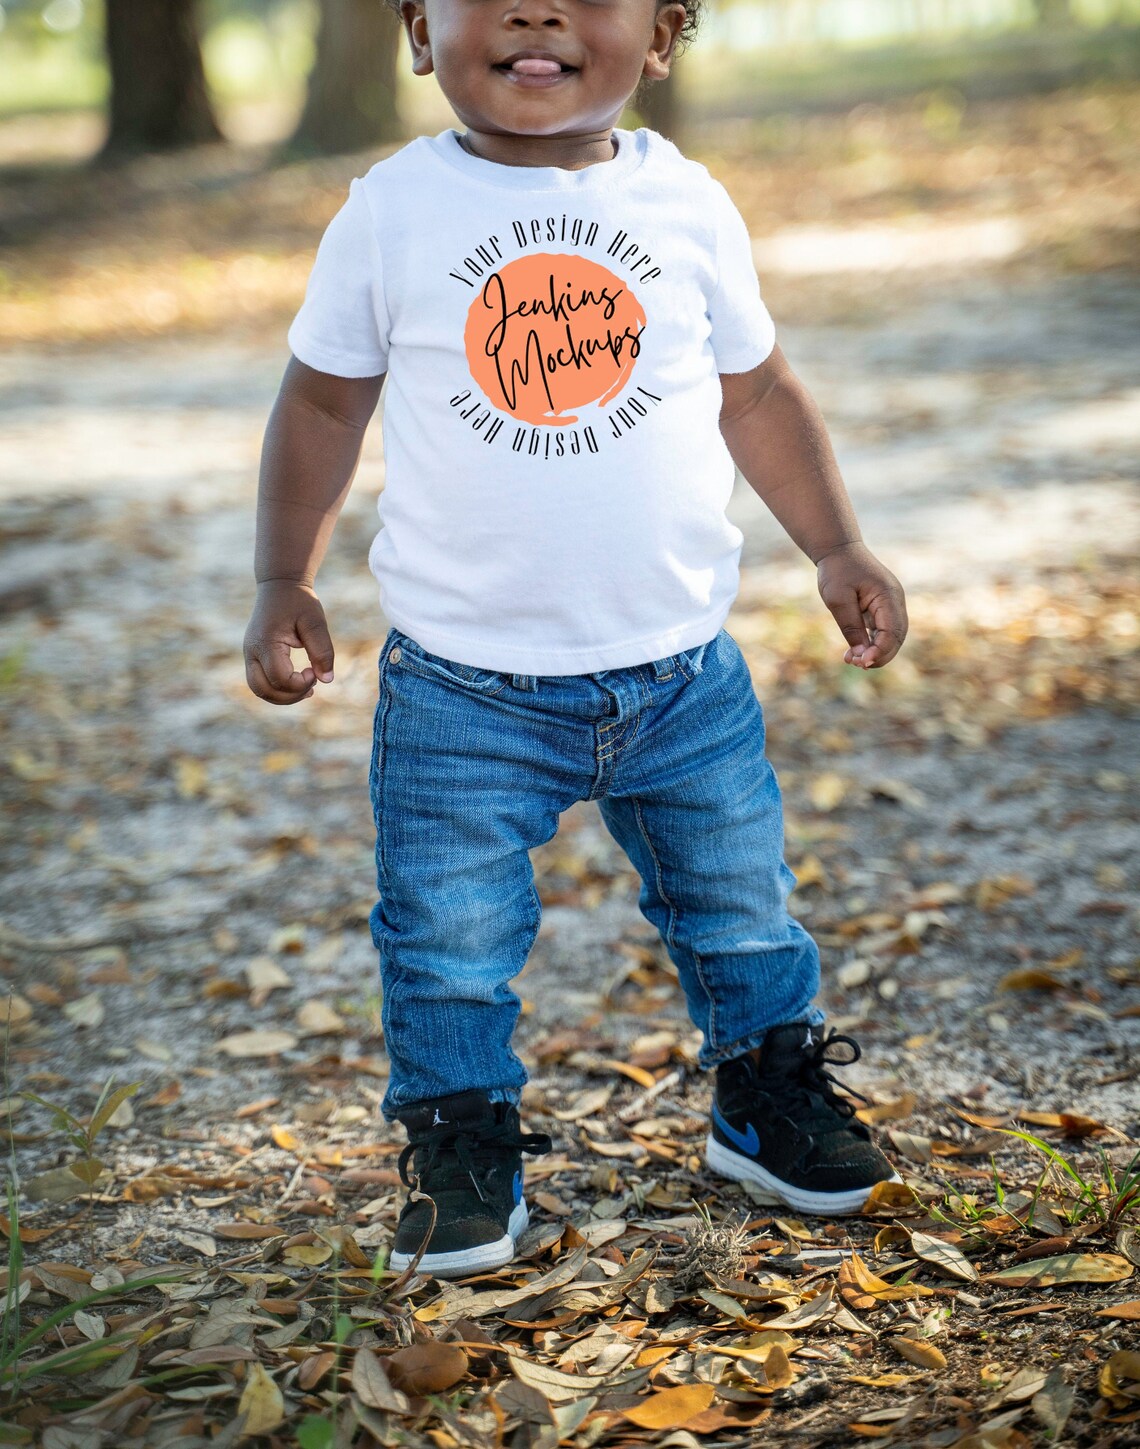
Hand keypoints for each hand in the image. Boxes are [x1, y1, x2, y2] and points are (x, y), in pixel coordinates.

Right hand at [244, 580, 334, 703]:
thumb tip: (326, 680)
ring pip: (259, 689)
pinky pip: (261, 682)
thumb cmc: (299, 602)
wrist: (279, 586)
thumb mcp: (315, 622)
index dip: (300, 683)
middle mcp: (251, 650)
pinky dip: (278, 689)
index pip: (279, 678)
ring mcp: (249, 654)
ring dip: (283, 696)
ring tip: (308, 690)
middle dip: (290, 696)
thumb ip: (322, 651)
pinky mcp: (253, 656)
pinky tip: (299, 685)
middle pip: (263, 690)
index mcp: (265, 641)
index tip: (315, 672)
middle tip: (313, 685)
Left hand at [816, 544, 906, 668]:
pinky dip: (872, 644)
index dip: (880, 651)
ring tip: (852, 660)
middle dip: (879, 655)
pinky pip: (883, 631)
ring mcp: (891, 604)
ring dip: (875, 652)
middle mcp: (895, 601)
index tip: (862, 663)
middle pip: (896, 638)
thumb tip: (861, 655)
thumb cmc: (837, 571)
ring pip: (891, 637)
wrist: (838, 550)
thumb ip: (851, 627)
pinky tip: (855, 652)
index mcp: (888, 596)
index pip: (892, 632)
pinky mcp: (883, 608)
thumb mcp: (838, 599)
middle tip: (856, 664)